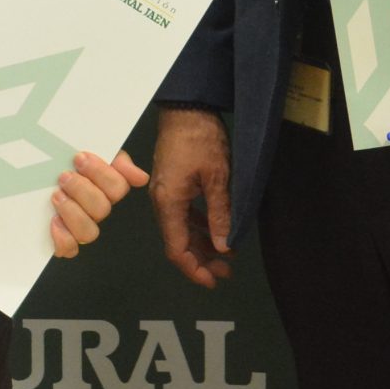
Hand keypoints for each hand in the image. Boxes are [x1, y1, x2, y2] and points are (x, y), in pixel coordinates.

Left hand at [51, 150, 150, 257]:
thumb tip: (140, 178)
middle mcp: (98, 211)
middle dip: (81, 190)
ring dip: (72, 212)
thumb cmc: (71, 164)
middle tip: (64, 176)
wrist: (43, 170)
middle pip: (101, 208)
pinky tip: (54, 220)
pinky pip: (70, 249)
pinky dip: (63, 238)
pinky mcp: (65, 241)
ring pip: (88, 232)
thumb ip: (119, 160)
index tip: (80, 157)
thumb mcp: (95, 151)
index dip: (100, 173)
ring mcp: (83, 227)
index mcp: (108, 189)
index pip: (117, 187)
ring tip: (57, 195)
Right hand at [148, 108, 235, 287]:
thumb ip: (220, 214)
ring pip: (181, 228)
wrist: (186, 107)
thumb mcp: (217, 178)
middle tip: (227, 271)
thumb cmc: (201, 139)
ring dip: (202, 243)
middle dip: (201, 260)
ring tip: (226, 254)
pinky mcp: (173, 183)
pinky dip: (199, 225)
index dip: (194, 269)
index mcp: (168, 202)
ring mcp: (166, 192)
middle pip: (178, 241)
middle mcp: (162, 201)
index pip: (176, 248)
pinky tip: (216, 230)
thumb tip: (223, 247)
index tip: (214, 281)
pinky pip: (183, 213)